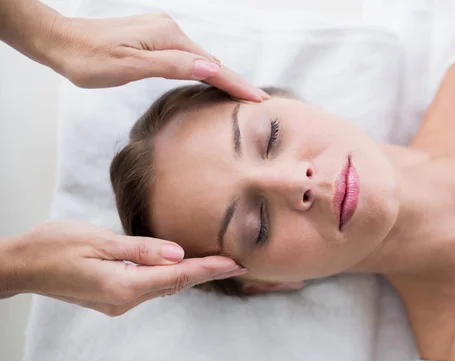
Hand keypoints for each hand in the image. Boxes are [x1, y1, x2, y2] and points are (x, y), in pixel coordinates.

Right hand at [0, 220, 245, 315]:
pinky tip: (182, 268)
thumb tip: (178, 254)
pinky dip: (170, 277)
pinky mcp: (111, 298)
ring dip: (191, 276)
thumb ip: (141, 249)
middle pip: (175, 284)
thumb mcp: (99, 240)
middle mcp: (124, 300)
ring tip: (218, 264)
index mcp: (123, 286)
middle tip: (236, 263)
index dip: (209, 269)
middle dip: (207, 273)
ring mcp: (117, 303)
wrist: (21, 264)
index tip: (235, 264)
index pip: (177, 277)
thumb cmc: (54, 246)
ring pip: (163, 287)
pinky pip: (149, 287)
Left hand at [44, 12, 268, 99]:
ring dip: (219, 78)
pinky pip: (187, 57)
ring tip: (240, 96)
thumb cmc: (89, 59)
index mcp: (168, 37)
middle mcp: (169, 29)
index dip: (236, 84)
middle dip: (234, 82)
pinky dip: (201, 72)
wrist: (61, 42)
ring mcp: (162, 32)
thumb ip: (172, 66)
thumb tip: (209, 68)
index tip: (259, 98)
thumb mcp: (131, 67)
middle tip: (257, 103)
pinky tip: (209, 83)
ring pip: (199, 60)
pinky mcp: (154, 37)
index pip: (211, 66)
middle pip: (210, 61)